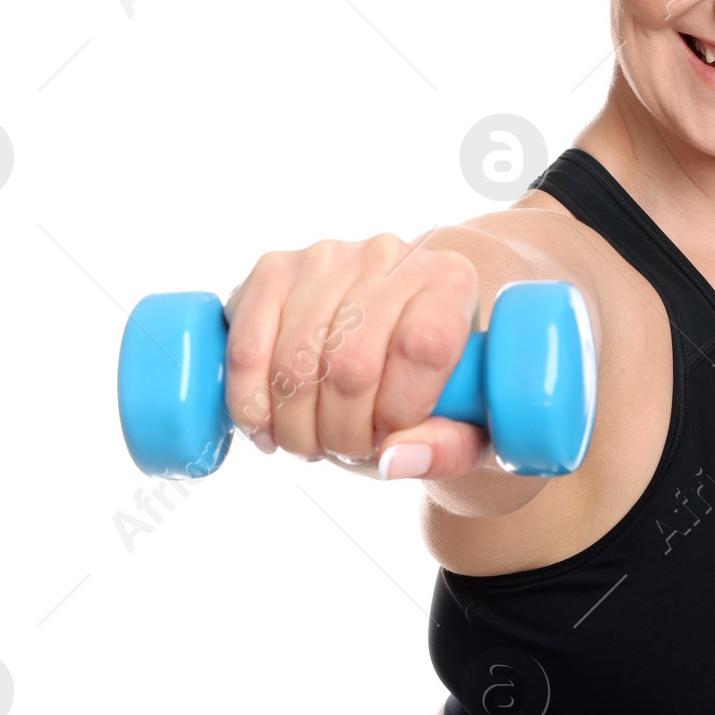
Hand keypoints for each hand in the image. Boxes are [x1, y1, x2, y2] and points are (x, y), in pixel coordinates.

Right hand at [223, 234, 492, 477]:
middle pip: (352, 365)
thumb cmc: (437, 384)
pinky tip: (267, 428)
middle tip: (347, 450)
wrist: (391, 331)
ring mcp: (326, 257)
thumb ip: (449, 449)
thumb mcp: (467, 426)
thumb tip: (392, 458)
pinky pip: (247, 350)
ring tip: (314, 442)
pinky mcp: (273, 270)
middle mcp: (390, 256)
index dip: (399, 410)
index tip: (390, 437)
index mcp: (450, 283)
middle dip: (343, 433)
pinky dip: (250, 404)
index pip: (423, 347)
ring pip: (296, 364)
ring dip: (297, 427)